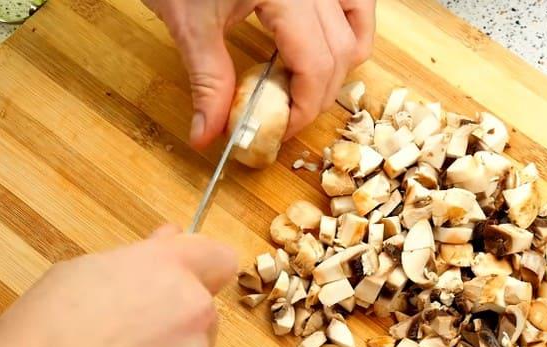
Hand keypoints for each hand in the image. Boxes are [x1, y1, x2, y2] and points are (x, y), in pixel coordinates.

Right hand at [0, 224, 236, 346]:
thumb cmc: (40, 334)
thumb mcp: (81, 272)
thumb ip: (139, 256)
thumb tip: (169, 239)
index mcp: (166, 266)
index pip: (218, 258)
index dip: (202, 269)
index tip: (189, 279)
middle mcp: (190, 306)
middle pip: (203, 308)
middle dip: (177, 316)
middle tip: (132, 330)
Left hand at [143, 0, 375, 148]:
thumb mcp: (190, 24)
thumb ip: (207, 82)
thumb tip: (206, 134)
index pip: (315, 65)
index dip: (304, 109)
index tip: (280, 130)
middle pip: (340, 54)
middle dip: (317, 96)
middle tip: (285, 116)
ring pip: (356, 29)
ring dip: (337, 67)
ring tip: (303, 84)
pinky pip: (356, 4)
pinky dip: (348, 32)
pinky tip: (322, 49)